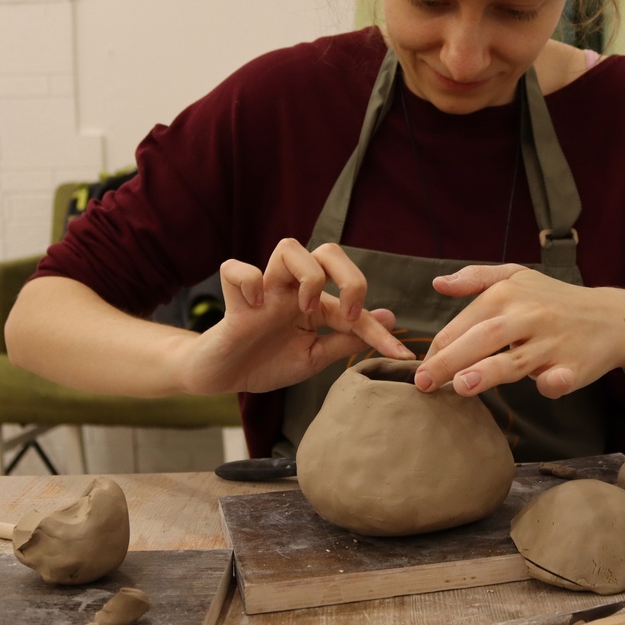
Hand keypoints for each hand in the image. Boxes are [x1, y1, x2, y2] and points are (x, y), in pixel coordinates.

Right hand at [178, 239, 413, 393]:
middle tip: (345, 317)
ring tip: (303, 310)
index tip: (399, 353)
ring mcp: (265, 288)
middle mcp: (293, 288)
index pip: (354, 302)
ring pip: (289, 247)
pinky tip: (254, 308)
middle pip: (329, 250)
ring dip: (307, 277)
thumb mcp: (314, 357)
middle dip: (349, 278)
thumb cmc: (268, 362)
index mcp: (315, 302)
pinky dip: (248, 283)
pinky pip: (237, 269)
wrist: (224, 376)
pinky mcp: (233, 296)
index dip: (378, 328)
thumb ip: (348, 338)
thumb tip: (389, 318)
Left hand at [414, 265, 624, 398]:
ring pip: (516, 359)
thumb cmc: (555, 300)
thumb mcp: (518, 276)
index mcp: (509, 294)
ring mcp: (553, 342)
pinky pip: (561, 377)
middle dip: (451, 360)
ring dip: (488, 372)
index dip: (440, 346)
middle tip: (423, 383)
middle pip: (484, 337)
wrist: (612, 317)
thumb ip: (476, 277)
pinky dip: (554, 381)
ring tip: (461, 385)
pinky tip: (544, 385)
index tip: (421, 367)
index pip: (466, 322)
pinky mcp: (575, 366)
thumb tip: (438, 283)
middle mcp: (529, 315)